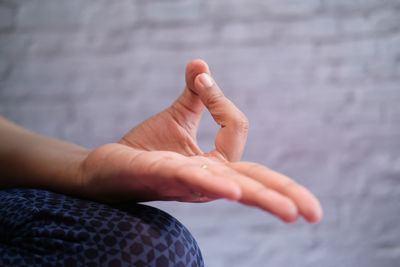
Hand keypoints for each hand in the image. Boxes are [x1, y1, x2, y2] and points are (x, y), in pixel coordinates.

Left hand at [79, 59, 322, 222]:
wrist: (108, 165)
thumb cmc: (146, 148)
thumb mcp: (176, 118)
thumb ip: (195, 95)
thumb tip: (199, 62)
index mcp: (214, 165)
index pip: (237, 131)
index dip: (222, 100)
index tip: (200, 81)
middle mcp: (208, 180)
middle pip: (255, 184)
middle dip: (286, 195)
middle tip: (314, 214)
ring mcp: (188, 183)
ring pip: (232, 188)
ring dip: (262, 197)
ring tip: (291, 212)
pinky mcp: (163, 177)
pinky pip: (193, 181)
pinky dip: (213, 183)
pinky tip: (232, 190)